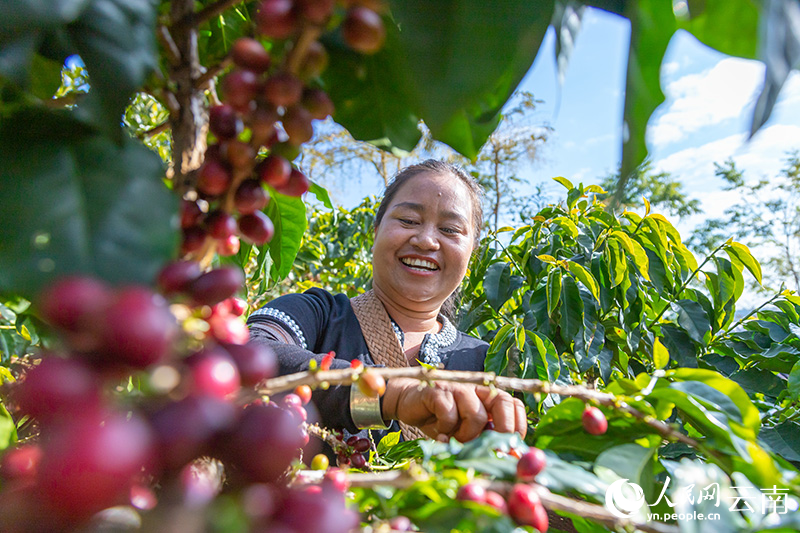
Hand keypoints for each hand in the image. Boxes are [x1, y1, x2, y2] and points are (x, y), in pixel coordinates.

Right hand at [382, 378, 526, 441]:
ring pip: (476, 414)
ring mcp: (457, 389)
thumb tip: (506, 456)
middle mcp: (475, 390)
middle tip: (490, 448)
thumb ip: (483, 436)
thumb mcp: (466, 431)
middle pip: (502, 401)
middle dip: (502, 429)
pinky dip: (446, 428)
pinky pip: (449, 413)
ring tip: (454, 439)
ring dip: (467, 434)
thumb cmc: (440, 420)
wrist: (408, 403)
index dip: (517, 425)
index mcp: (487, 396)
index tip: (510, 447)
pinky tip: (439, 434)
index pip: (513, 404)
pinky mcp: (437, 391)